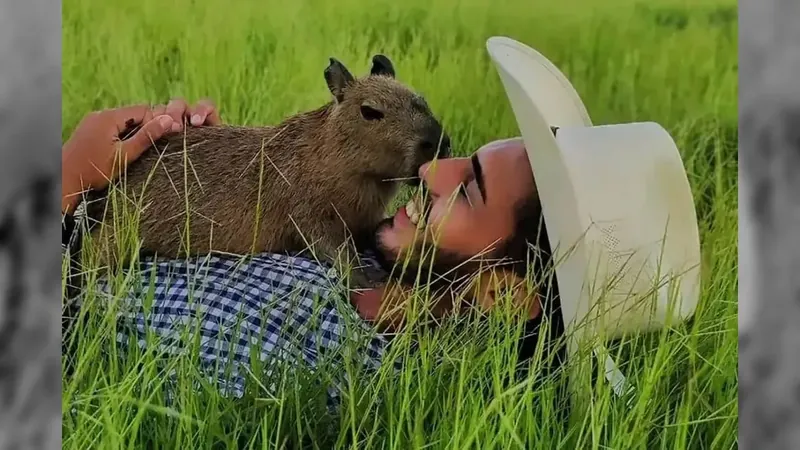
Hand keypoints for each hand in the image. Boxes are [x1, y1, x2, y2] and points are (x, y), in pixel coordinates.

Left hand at [61, 98, 220, 212]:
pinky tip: (122, 150)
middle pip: (133, 114)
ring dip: (134, 133)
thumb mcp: (124, 155)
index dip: (155, 123)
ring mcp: (93, 120)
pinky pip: (113, 126)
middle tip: (151, 147)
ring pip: (124, 121)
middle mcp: (101, 114)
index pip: (143, 109)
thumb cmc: (94, 170)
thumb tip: (169, 120)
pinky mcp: (90, 129)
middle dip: (145, 127)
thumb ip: (146, 137)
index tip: (161, 140)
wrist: (63, 179)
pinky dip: (122, 135)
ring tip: (136, 151)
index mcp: (110, 116)